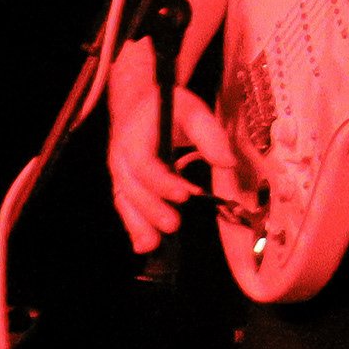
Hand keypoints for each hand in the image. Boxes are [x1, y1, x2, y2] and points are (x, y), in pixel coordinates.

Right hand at [104, 43, 243, 254]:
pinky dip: (133, 226)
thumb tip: (229, 162)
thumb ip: (209, 134)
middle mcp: (121, 157)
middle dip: (151, 209)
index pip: (145, 163)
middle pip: (131, 187)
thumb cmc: (166, 106)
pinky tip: (144, 245)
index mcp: (135, 136)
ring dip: (138, 224)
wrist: (138, 103)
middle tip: (173, 225)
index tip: (184, 194)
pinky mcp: (123, 185)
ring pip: (124, 201)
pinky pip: (124, 207)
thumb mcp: (191, 109)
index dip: (162, 181)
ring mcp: (120, 173)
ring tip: (153, 245)